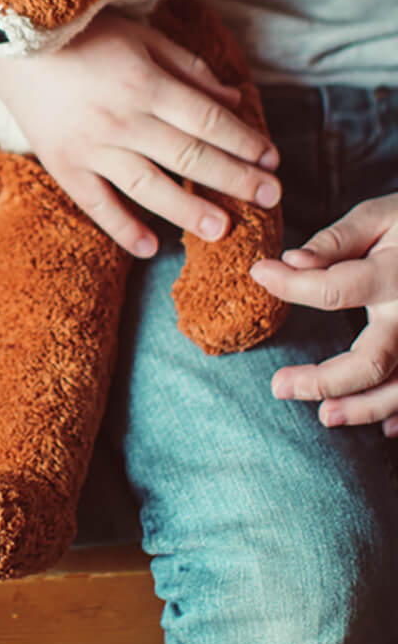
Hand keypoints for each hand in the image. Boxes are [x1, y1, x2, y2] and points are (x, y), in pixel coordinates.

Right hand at [0, 0, 281, 256]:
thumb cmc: (83, 38)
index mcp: (144, 83)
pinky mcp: (63, 166)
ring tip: (221, 229)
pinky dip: (122, 228)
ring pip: (147, 186)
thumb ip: (188, 70)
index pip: (206, 121)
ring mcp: (90, 147)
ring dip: (187, 210)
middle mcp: (120, 119)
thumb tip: (233, 103)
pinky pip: (96, 203)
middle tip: (271, 198)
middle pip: (188, 156)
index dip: (244, 142)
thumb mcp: (141, 38)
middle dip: (234, 179)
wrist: (11, 51)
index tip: (272, 160)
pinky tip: (149, 247)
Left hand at [251, 195, 397, 435]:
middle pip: (373, 361)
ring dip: (364, 407)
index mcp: (396, 276)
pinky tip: (382, 426)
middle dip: (323, 381)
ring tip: (324, 416)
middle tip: (277, 386)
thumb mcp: (379, 217)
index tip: (259, 272)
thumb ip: (336, 241)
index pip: (336, 290)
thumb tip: (291, 261)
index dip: (291, 285)